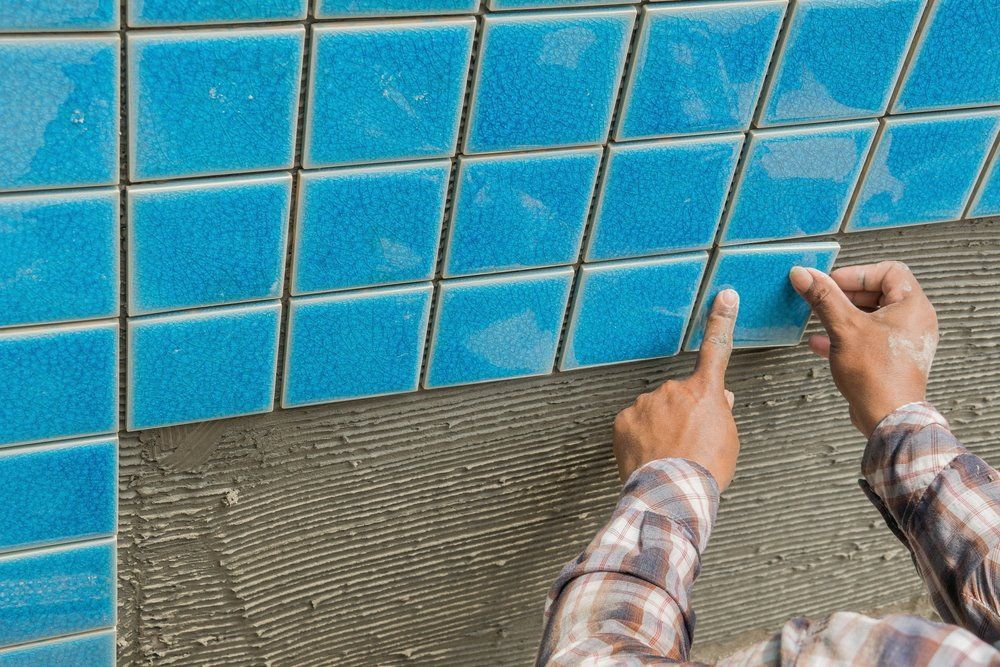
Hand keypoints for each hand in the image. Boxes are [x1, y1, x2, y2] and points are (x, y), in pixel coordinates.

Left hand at [612, 290, 740, 489]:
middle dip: (683, 414)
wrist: (672, 493)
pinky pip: (634, 423)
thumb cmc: (705, 470)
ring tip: (668, 456)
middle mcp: (673, 389)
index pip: (716, 348)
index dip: (722, 320)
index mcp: (704, 391)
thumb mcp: (728, 439)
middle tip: (688, 445)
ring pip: (654, 410)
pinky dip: (640, 437)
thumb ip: (721, 412)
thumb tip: (718, 397)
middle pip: (679, 396)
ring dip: (659, 427)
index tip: (724, 295)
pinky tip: (649, 456)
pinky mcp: (623, 419)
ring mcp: (646, 403)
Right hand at [789, 261, 937, 436]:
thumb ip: (823, 298)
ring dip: (842, 315)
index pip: (889, 271)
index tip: (833, 282)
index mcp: (913, 306)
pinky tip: (821, 342)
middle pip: (878, 292)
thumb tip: (804, 275)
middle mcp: (914, 321)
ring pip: (870, 316)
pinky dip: (845, 335)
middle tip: (823, 298)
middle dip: (845, 295)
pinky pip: (868, 337)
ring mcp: (903, 341)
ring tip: (820, 318)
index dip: (858, 274)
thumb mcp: (844, 328)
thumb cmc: (878, 375)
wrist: (887, 417)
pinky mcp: (891, 358)